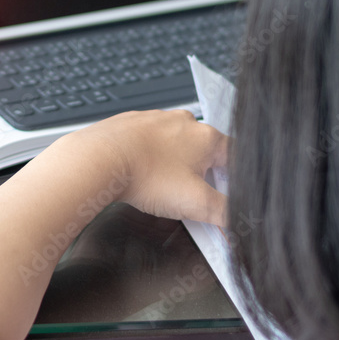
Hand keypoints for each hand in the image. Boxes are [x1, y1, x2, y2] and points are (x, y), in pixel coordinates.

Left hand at [61, 109, 228, 225]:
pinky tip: (143, 172)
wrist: (99, 159)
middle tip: (193, 195)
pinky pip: (150, 140)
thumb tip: (239, 220)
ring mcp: (157, 119)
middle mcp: (184, 122)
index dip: (236, 179)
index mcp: (207, 137)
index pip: (236, 156)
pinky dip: (151, 155)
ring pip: (177, 143)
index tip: (230, 194)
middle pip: (206, 150)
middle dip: (203, 174)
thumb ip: (224, 213)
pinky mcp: (133, 123)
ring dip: (176, 163)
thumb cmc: (145, 175)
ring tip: (164, 185)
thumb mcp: (195, 203)